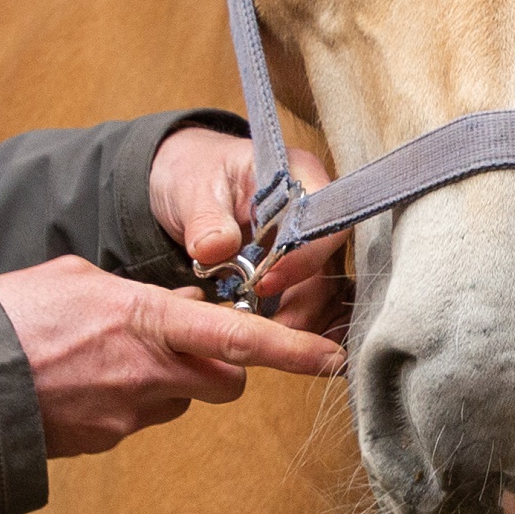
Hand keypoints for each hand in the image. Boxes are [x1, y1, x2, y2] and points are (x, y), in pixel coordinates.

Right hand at [0, 256, 343, 457]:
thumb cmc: (12, 316)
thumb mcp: (78, 278)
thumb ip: (135, 293)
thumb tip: (167, 306)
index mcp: (147, 322)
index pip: (240, 339)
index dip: (293, 351)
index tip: (334, 359)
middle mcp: (149, 374)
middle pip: (224, 381)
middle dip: (217, 365)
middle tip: (178, 341)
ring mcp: (127, 415)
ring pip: (179, 401)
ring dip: (166, 382)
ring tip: (106, 358)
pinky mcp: (102, 441)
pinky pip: (135, 419)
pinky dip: (123, 400)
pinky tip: (80, 382)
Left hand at [148, 125, 351, 335]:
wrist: (185, 182)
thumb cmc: (195, 172)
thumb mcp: (192, 188)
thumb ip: (205, 217)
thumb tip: (216, 248)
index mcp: (298, 176)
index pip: (323, 218)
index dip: (304, 256)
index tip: (266, 284)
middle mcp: (313, 210)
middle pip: (329, 262)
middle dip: (305, 301)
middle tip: (272, 332)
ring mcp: (307, 241)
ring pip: (322, 287)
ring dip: (301, 317)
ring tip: (267, 342)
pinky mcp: (294, 268)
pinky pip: (304, 299)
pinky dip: (292, 320)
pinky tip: (273, 341)